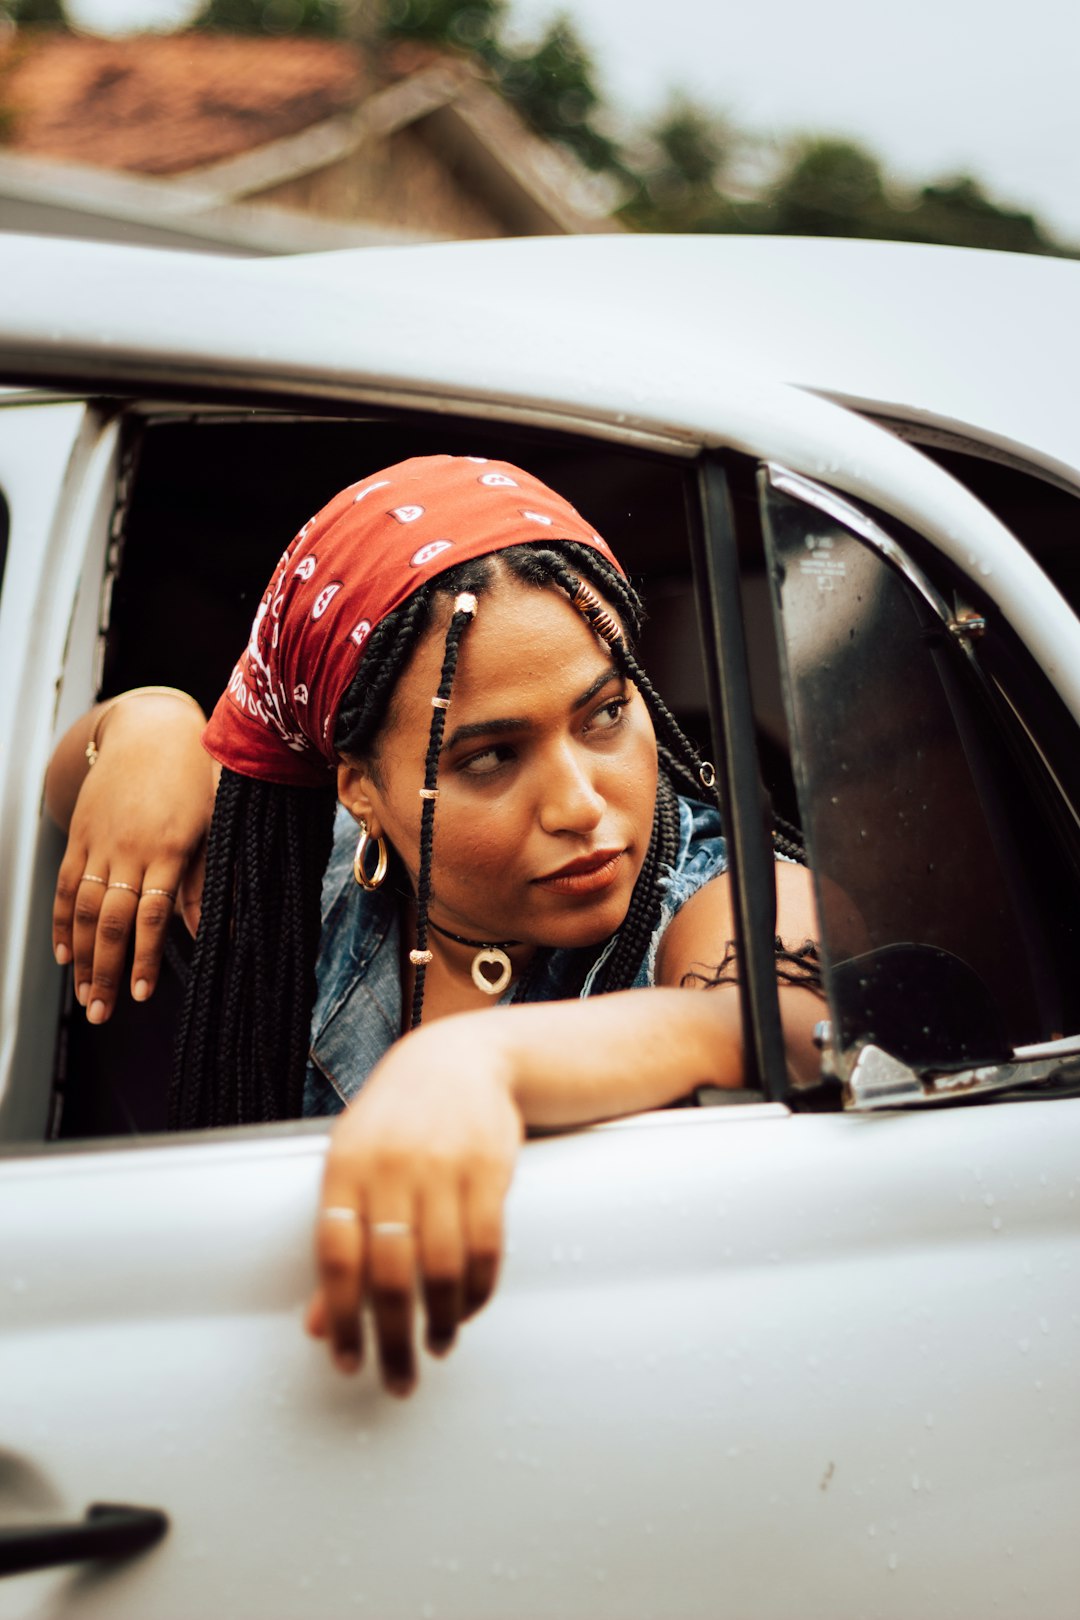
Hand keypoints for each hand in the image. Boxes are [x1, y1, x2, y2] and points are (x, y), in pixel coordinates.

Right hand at [50, 694, 215, 1022]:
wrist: (149, 728)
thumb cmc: (196, 775)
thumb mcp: (216, 822)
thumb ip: (211, 878)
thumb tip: (218, 929)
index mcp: (168, 848)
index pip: (152, 916)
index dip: (145, 958)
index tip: (144, 995)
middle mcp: (128, 849)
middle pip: (109, 922)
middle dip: (106, 972)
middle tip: (104, 1013)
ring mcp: (99, 843)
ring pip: (82, 909)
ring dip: (81, 958)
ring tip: (85, 997)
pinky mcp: (80, 836)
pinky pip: (65, 886)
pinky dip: (61, 923)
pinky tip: (64, 955)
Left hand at [306, 1020, 522, 1394]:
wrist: (464, 1059)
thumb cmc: (395, 1120)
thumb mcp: (353, 1164)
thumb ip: (339, 1238)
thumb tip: (318, 1323)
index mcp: (345, 1165)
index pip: (335, 1255)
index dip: (341, 1317)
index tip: (347, 1363)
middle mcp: (392, 1166)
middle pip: (390, 1274)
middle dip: (393, 1339)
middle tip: (397, 1380)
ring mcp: (445, 1166)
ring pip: (442, 1268)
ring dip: (440, 1322)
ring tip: (437, 1347)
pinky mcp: (491, 1170)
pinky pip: (486, 1248)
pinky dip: (477, 1291)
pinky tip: (466, 1311)